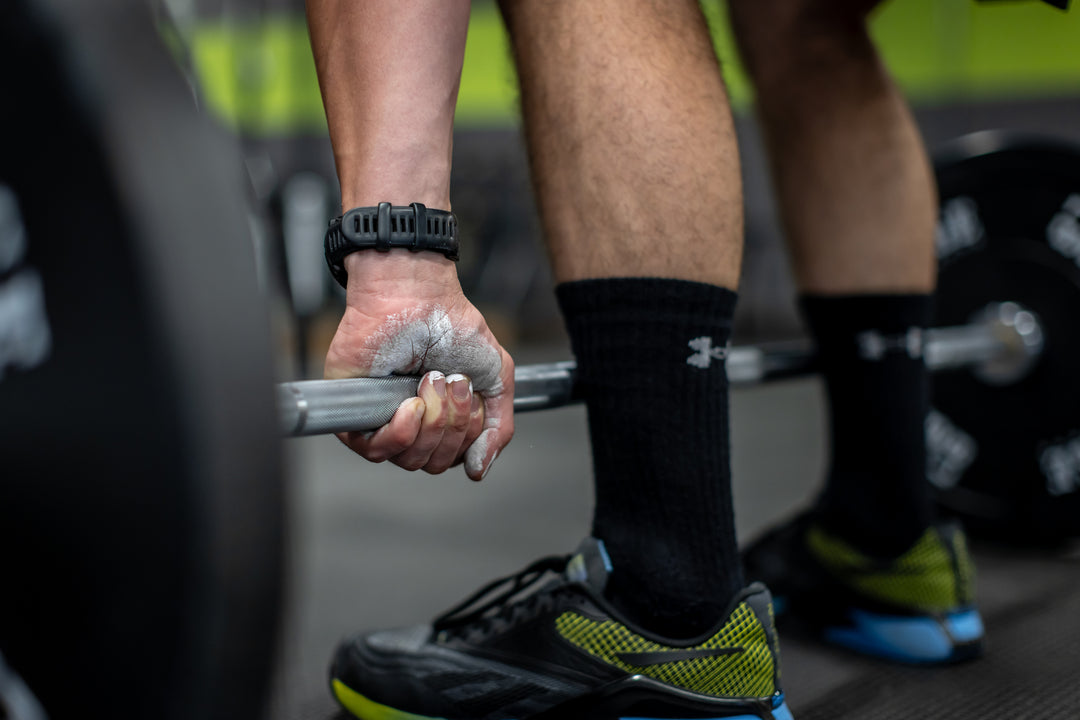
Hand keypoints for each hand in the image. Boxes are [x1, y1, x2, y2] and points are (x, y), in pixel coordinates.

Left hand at [324, 251, 514, 479]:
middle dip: (451, 426)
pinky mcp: (354, 411)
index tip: (469, 391)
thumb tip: (478, 470)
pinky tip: (411, 405)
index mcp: (440, 421)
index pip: (453, 459)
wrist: (418, 297)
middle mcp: (410, 424)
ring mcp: (381, 419)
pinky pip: (374, 450)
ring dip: (431, 423)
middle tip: (449, 382)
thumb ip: (498, 428)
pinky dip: (400, 432)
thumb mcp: (495, 378)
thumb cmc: (453, 327)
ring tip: (430, 382)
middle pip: (432, 463)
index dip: (467, 436)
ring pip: (407, 459)